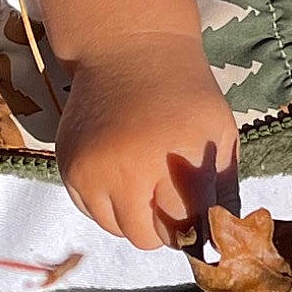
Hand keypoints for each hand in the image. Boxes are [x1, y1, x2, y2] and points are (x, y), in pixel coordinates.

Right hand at [54, 32, 239, 250]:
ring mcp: (93, 169)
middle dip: (164, 227)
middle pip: (147, 237)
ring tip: (146, 182)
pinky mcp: (69, 167)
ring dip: (134, 216)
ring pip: (117, 229)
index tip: (199, 218)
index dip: (196, 227)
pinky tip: (122, 173)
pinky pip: (91, 212)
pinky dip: (109, 204)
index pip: (185, 226)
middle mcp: (128, 167)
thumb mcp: (220, 134)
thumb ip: (222, 190)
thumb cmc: (184, 94)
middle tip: (170, 199)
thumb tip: (221, 242)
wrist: (128, 50)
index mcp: (176, 156)